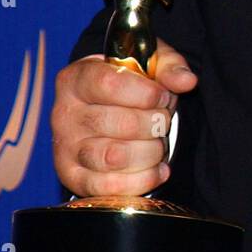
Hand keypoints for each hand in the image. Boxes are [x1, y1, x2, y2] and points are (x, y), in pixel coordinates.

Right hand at [51, 39, 197, 197]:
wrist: (108, 113)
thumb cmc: (130, 86)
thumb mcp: (149, 64)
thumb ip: (169, 66)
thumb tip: (186, 81)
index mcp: (76, 79)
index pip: (109, 84)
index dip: (146, 93)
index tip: (162, 96)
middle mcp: (65, 114)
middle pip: (119, 123)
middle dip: (155, 123)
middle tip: (162, 121)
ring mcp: (66, 149)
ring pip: (115, 158)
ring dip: (150, 152)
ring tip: (157, 143)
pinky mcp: (74, 178)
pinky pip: (110, 187)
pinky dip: (143, 180)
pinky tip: (157, 168)